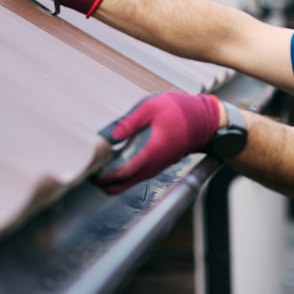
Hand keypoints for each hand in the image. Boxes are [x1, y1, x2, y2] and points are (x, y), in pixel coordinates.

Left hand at [94, 91, 220, 193]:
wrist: (205, 120)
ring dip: (112, 178)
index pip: (122, 173)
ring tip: (98, 164)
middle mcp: (153, 165)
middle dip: (103, 183)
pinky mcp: (158, 165)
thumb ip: (129, 122)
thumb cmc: (180, 111)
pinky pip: (137, 176)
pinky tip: (114, 160)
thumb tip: (110, 136)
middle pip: (122, 185)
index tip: (90, 170)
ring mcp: (156, 167)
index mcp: (150, 152)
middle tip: (89, 171)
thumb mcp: (152, 107)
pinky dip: (123, 174)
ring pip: (129, 182)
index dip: (104, 176)